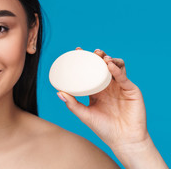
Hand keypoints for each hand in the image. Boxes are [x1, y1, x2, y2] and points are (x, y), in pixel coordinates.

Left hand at [57, 48, 167, 167]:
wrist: (123, 140)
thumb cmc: (103, 128)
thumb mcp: (85, 114)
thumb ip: (72, 104)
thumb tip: (58, 92)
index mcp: (97, 89)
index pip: (91, 70)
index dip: (85, 59)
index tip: (77, 50)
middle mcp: (109, 85)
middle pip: (104, 65)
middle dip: (99, 56)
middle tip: (92, 52)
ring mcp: (121, 87)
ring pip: (116, 67)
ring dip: (110, 59)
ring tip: (102, 57)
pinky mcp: (131, 90)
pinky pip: (123, 77)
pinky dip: (117, 70)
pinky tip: (109, 66)